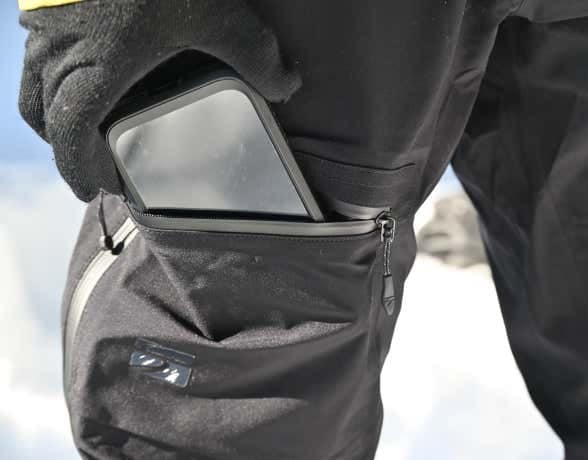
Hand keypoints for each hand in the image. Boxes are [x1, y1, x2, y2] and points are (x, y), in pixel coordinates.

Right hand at [19, 0, 299, 200]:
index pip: (68, 133)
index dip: (75, 168)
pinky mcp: (44, 4)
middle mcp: (60, 51)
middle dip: (67, 149)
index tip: (91, 190)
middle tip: (98, 166)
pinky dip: (50, 79)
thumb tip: (290, 85)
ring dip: (53, 115)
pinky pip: (33, 56)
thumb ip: (259, 55)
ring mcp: (45, 26)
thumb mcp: (222, 15)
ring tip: (88, 127)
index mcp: (97, 66)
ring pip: (32, 86)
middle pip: (44, 117)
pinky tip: (84, 73)